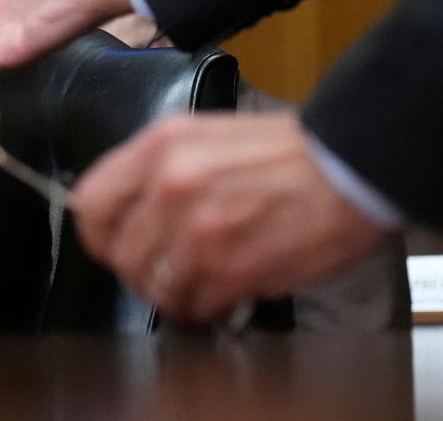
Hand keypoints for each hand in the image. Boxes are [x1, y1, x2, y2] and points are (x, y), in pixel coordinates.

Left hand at [72, 111, 391, 322]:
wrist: (352, 167)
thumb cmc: (285, 152)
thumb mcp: (203, 137)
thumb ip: (157, 170)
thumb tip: (126, 213)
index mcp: (160, 147)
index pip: (90, 204)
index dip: (100, 234)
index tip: (114, 245)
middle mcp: (171, 185)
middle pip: (120, 255)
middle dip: (141, 272)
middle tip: (166, 272)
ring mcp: (200, 230)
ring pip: (155, 287)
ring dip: (175, 295)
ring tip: (200, 284)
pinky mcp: (232, 269)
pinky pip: (196, 305)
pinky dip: (208, 307)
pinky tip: (228, 290)